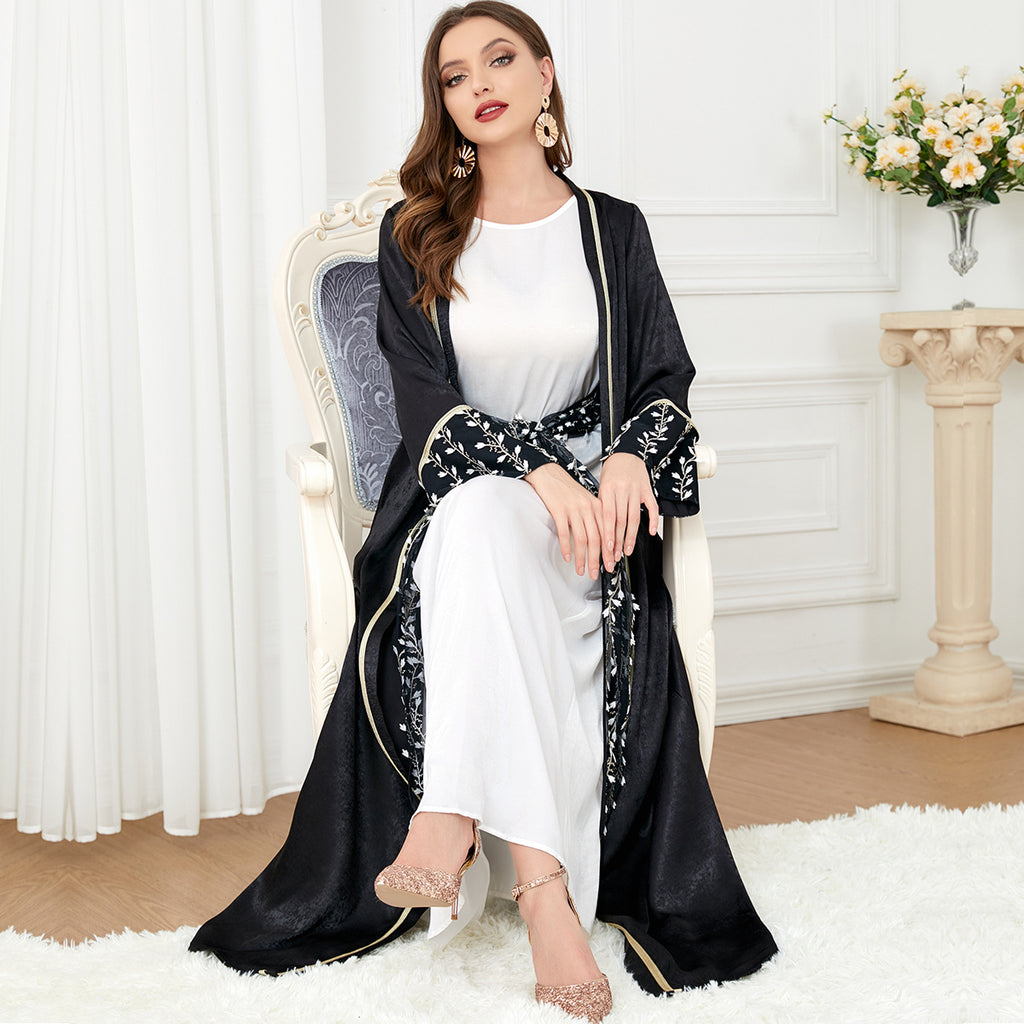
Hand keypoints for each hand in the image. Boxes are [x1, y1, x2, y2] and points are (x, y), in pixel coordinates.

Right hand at [523, 463, 604, 579]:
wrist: (549, 473)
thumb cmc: (566, 489)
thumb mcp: (585, 500)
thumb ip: (593, 517)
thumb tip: (599, 540)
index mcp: (597, 506)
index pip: (607, 533)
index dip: (609, 551)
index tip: (609, 564)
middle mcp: (588, 507)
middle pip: (596, 538)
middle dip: (597, 559)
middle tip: (596, 572)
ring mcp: (574, 509)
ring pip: (582, 539)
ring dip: (582, 558)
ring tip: (581, 570)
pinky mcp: (559, 510)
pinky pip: (565, 533)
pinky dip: (567, 547)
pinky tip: (567, 557)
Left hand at [597, 452, 657, 571]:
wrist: (625, 454)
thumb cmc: (611, 472)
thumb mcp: (601, 486)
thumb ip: (602, 506)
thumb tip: (600, 530)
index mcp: (607, 489)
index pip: (608, 516)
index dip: (608, 533)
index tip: (607, 548)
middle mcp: (622, 490)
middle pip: (621, 520)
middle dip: (619, 540)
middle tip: (617, 555)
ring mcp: (636, 490)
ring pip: (634, 517)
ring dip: (631, 536)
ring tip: (627, 550)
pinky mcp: (647, 489)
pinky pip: (652, 507)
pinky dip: (652, 520)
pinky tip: (650, 532)